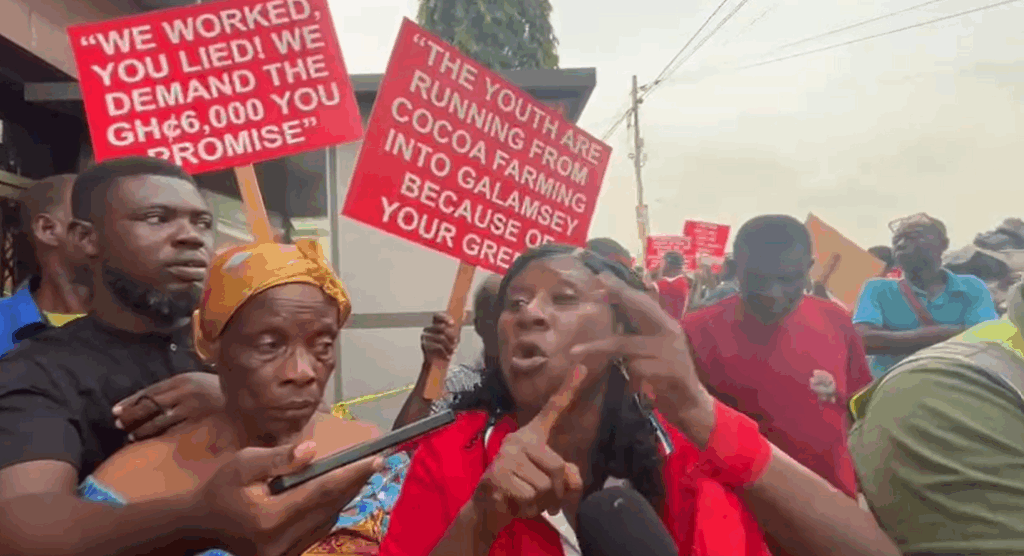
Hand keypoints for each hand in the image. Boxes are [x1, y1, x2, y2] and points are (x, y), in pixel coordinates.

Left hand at [113, 372, 224, 440]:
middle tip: (118, 425)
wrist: (248, 400)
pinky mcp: (197, 422)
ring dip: (140, 429)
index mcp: (183, 380)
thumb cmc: (221, 394)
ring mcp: (191, 407)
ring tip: (131, 436)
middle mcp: (184, 391)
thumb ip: (178, 390)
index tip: (115, 410)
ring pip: (156, 420)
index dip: (130, 401)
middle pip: (149, 404)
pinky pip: (170, 431)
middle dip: (131, 415)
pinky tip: (148, 442)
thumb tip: (150, 401)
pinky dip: (156, 436)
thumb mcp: (199, 383)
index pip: (149, 391)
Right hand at [195, 441, 382, 555]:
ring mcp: (284, 554)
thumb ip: (278, 459)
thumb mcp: (243, 465)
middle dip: (354, 483)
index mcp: (269, 519)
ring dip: (345, 497)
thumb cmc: (221, 489)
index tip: (374, 459)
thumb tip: (312, 450)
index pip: (320, 493)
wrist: (202, 524)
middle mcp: (280, 542)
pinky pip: (317, 530)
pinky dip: (331, 510)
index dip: (350, 475)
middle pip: (328, 508)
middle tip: (376, 461)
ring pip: (326, 521)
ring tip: (362, 473)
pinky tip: (340, 491)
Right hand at [420, 313, 457, 365]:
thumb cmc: (442, 348)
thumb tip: (464, 316)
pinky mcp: (424, 344)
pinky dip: (445, 352)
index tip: (453, 323)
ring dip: (449, 345)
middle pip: (442, 327)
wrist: (433, 362)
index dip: (445, 317)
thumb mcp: (448, 338)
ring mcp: (425, 336)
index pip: (436, 315)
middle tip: (456, 341)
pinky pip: (437, 346)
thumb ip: (453, 329)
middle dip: (451, 334)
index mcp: (433, 324)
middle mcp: (427, 329)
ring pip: (441, 337)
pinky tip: (448, 357)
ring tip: (454, 350)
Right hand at [472, 365, 590, 529]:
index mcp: (533, 436)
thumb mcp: (549, 485)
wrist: (487, 509)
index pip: (552, 410)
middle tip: (545, 502)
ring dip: (540, 503)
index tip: (583, 366)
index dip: (568, 389)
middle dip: (556, 493)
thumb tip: (570, 477)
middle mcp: (518, 440)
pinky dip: (526, 509)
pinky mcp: (497, 474)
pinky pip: (528, 497)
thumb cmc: (521, 492)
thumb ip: (566, 477)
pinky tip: (513, 504)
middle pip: (558, 467)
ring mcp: (506, 456)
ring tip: (524, 500)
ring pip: (544, 486)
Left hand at [572, 272, 714, 444]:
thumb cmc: (667, 375)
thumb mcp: (655, 349)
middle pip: (640, 309)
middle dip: (619, 295)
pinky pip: (635, 368)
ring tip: (575, 350)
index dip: (622, 289)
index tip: (602, 277)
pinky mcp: (670, 371)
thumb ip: (639, 333)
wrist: (691, 403)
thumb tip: (612, 312)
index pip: (643, 302)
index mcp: (666, 325)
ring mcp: (671, 351)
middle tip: (598, 282)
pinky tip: (637, 383)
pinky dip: (629, 375)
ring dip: (599, 347)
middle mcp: (670, 332)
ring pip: (627, 343)